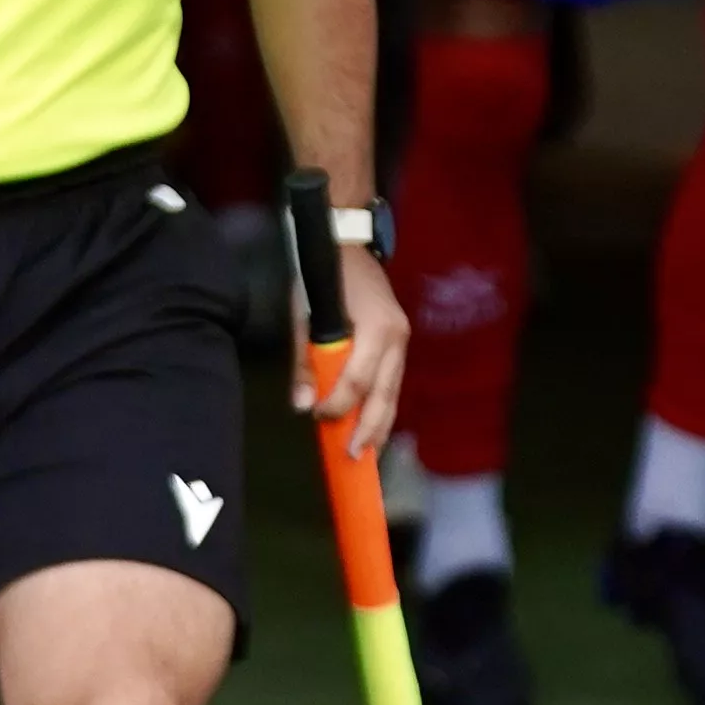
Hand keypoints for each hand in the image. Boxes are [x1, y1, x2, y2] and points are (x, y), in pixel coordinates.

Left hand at [299, 246, 407, 455]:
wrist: (349, 245)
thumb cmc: (323, 277)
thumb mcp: (304, 315)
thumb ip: (304, 360)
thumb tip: (301, 405)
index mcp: (377, 328)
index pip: (359, 380)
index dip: (339, 404)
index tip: (318, 418)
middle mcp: (397, 338)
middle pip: (385, 395)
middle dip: (369, 429)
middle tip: (354, 458)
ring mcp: (403, 341)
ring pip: (393, 393)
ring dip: (379, 425)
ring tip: (366, 453)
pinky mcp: (400, 344)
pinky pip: (392, 383)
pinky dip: (381, 407)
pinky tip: (371, 427)